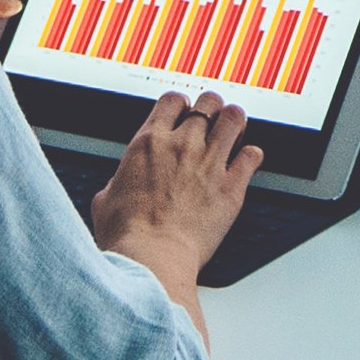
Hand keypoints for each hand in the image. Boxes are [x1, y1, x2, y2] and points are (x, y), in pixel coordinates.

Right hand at [89, 92, 262, 334]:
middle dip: (212, 108)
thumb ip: (119, 181)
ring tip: (234, 132)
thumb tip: (121, 183)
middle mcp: (181, 146)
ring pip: (234, 118)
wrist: (150, 260)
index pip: (173, 100)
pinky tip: (246, 162)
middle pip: (208, 102)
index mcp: (148, 143)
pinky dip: (251, 156)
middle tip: (213, 121)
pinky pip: (253, 155)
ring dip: (235, 123)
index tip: (184, 113)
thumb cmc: (126, 237)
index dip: (181, 104)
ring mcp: (209, 163)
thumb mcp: (106, 201)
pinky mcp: (231, 186)